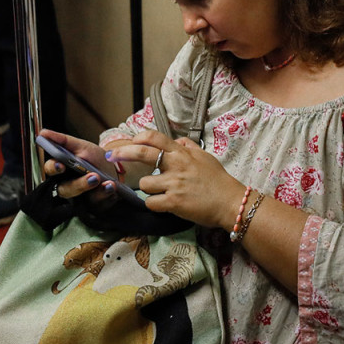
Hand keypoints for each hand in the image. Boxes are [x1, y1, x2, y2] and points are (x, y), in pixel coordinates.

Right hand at [39, 129, 120, 202]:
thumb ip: (63, 141)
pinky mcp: (92, 207)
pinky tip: (110, 186)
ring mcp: (80, 198)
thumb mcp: (82, 146)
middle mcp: (67, 186)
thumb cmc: (94, 159)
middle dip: (77, 184)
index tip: (60, 165)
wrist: (115, 171)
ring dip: (92, 188)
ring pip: (80, 199)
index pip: (50, 170)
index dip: (54, 168)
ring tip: (101, 178)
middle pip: (64, 190)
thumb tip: (43, 133)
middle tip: (92, 176)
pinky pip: (97, 204)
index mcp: (62, 169)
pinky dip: (104, 194)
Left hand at [110, 129, 243, 228]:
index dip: (140, 137)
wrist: (231, 202)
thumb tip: (176, 142)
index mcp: (182, 153)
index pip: (156, 138)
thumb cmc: (219, 181)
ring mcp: (174, 184)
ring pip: (145, 183)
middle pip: (143, 153)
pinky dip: (154, 205)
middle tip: (112, 156)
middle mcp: (176, 165)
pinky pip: (151, 203)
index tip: (130, 141)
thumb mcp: (205, 157)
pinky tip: (162, 205)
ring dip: (148, 189)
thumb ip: (188, 147)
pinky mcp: (174, 202)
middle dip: (123, 153)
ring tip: (160, 193)